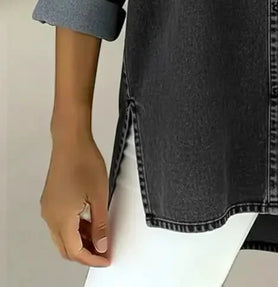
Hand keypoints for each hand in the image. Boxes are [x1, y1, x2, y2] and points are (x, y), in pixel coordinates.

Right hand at [40, 132, 110, 266]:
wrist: (71, 141)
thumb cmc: (85, 162)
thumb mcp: (99, 196)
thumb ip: (100, 224)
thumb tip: (101, 245)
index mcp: (61, 219)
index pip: (75, 251)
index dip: (92, 259)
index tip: (106, 259)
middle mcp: (50, 216)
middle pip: (66, 248)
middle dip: (85, 253)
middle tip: (104, 252)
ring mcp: (48, 208)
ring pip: (62, 236)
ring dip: (79, 241)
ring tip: (100, 237)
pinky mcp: (50, 200)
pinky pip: (60, 223)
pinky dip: (74, 228)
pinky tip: (89, 223)